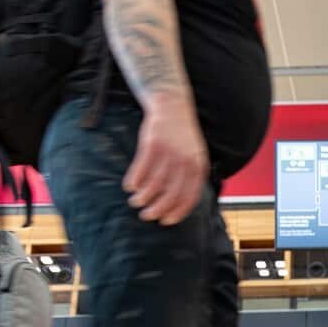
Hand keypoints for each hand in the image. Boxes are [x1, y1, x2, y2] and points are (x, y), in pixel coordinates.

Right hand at [122, 95, 209, 226]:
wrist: (172, 104)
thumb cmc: (181, 136)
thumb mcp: (194, 155)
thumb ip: (190, 176)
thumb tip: (181, 204)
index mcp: (198, 166)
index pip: (190, 196)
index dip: (178, 211)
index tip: (166, 222)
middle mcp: (186, 161)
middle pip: (171, 192)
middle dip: (158, 208)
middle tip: (147, 216)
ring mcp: (169, 152)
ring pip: (155, 182)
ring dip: (143, 196)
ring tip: (135, 202)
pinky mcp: (153, 143)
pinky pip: (142, 167)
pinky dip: (134, 180)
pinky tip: (129, 187)